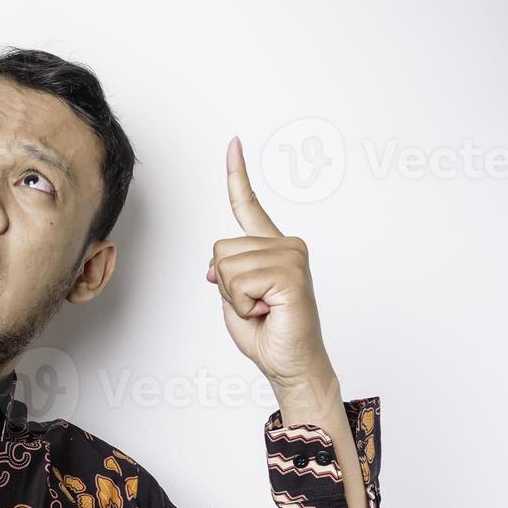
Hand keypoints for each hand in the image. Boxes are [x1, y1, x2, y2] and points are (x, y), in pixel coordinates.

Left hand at [206, 136, 334, 393]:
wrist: (289, 364)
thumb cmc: (267, 334)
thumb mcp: (233, 299)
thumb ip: (224, 273)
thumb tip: (214, 267)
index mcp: (271, 247)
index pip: (248, 205)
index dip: (238, 174)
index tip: (234, 143)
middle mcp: (286, 245)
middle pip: (219, 249)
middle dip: (225, 286)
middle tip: (253, 306)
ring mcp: (292, 257)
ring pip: (226, 267)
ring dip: (235, 298)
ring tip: (262, 310)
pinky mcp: (291, 275)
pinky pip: (239, 282)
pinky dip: (243, 305)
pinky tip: (266, 312)